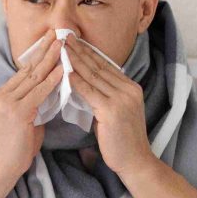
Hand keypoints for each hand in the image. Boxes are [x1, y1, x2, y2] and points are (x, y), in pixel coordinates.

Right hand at [0, 29, 64, 185]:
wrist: (0, 168)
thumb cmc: (15, 148)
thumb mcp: (26, 120)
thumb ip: (36, 104)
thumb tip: (53, 91)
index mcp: (2, 94)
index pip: (25, 70)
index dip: (40, 54)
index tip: (53, 40)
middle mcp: (2, 94)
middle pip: (29, 67)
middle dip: (46, 49)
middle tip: (60, 32)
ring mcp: (7, 102)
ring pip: (34, 76)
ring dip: (52, 58)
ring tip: (65, 43)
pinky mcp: (16, 112)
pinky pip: (39, 92)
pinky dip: (53, 79)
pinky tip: (64, 69)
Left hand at [64, 36, 156, 178]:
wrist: (135, 162)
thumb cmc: (120, 140)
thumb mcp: (113, 112)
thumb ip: (102, 97)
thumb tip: (82, 84)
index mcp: (130, 87)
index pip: (105, 65)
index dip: (88, 52)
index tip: (74, 40)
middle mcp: (129, 89)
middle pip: (99, 66)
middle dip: (80, 50)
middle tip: (64, 36)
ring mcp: (122, 99)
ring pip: (93, 76)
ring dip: (75, 60)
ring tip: (61, 48)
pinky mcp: (113, 111)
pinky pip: (90, 92)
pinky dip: (76, 81)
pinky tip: (65, 73)